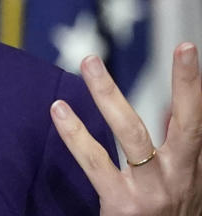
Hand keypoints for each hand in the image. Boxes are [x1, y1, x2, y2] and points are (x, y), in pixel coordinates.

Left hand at [51, 44, 201, 214]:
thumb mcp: (183, 187)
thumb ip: (177, 154)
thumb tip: (168, 113)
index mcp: (191, 168)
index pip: (195, 120)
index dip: (192, 84)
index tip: (186, 47)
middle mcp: (178, 177)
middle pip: (185, 123)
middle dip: (182, 83)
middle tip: (180, 47)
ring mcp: (153, 191)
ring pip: (133, 134)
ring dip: (109, 94)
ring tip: (90, 61)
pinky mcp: (125, 206)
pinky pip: (96, 163)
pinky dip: (75, 134)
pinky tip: (58, 110)